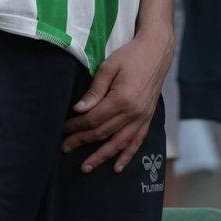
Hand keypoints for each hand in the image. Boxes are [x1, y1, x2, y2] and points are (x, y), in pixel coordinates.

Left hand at [62, 26, 172, 172]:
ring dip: (101, 157)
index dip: (76, 126)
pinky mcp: (148, 118)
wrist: (156, 52)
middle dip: (82, 141)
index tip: (63, 129)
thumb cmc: (130, 56)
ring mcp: (142, 118)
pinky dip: (127, 156)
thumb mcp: (109, 67)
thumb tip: (79, 110)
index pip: (93, 119)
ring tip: (86, 167)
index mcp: (122, 99)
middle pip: (102, 133)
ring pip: (118, 143)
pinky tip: (117, 168)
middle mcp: (133, 113)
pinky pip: (137, 142)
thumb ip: (94, 91)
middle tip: (65, 147)